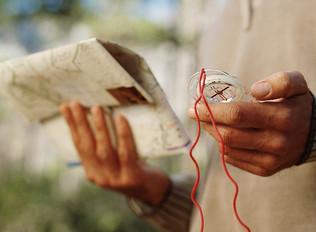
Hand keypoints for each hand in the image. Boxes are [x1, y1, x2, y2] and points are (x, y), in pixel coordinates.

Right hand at [60, 102, 169, 204]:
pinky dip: (122, 134)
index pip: (79, 145)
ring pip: (104, 150)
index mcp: (92, 171)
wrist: (152, 191)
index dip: (71, 126)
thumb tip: (97, 114)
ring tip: (96, 108)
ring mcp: (115, 179)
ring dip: (99, 128)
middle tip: (75, 103)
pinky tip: (119, 118)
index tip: (65, 108)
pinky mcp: (131, 177)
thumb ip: (105, 145)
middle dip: (80, 124)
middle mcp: (100, 176)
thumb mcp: (115, 159)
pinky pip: (126, 153)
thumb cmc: (132, 168)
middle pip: (87, 147)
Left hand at [189, 71, 312, 175]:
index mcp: (282, 118)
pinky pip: (234, 160)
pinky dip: (223, 146)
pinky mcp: (266, 170)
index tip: (194, 107)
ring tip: (209, 122)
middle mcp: (276, 142)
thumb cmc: (297, 105)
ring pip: (228, 148)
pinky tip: (223, 135)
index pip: (237, 115)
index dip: (212, 111)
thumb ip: (279, 82)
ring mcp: (270, 159)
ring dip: (213, 134)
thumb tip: (254, 91)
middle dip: (207, 123)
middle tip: (197, 114)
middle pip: (229, 134)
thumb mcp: (296, 85)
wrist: (314, 135)